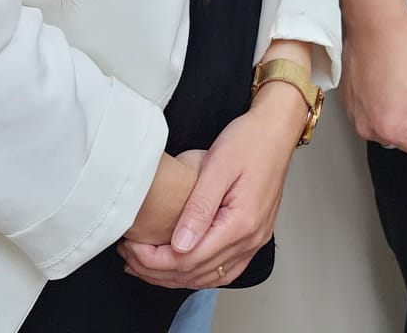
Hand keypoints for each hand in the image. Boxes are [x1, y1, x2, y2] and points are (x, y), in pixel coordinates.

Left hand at [119, 92, 305, 289]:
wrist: (277, 129)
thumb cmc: (250, 140)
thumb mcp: (218, 166)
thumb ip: (199, 208)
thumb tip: (179, 246)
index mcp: (242, 223)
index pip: (189, 260)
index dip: (154, 261)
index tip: (132, 248)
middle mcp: (251, 238)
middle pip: (197, 274)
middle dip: (157, 271)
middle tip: (129, 256)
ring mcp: (255, 240)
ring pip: (209, 277)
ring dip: (175, 276)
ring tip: (146, 263)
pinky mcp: (254, 235)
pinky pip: (225, 269)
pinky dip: (198, 273)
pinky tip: (180, 266)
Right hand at [340, 12, 406, 160]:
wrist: (376, 24)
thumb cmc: (405, 51)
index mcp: (392, 130)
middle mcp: (368, 129)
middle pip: (403, 138)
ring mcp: (355, 116)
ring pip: (386, 124)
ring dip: (394, 108)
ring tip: (396, 80)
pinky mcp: (348, 103)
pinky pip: (371, 111)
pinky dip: (379, 99)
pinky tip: (383, 77)